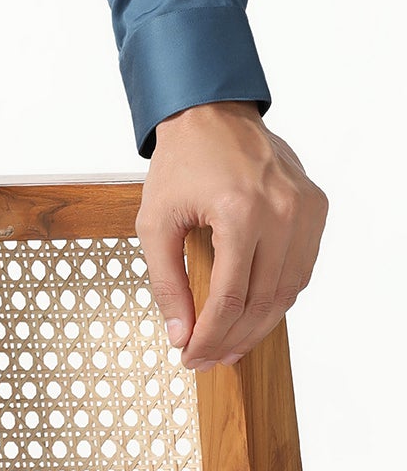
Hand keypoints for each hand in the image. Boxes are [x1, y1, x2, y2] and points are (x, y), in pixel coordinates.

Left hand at [137, 100, 327, 372]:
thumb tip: (180, 334)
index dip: (211, 336)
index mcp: (238, 211)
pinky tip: (255, 308)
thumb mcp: (155, 218)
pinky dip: (279, 293)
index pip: (230, 298)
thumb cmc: (180, 161)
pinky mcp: (316, 206)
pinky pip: (302, 267)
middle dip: (234, 338)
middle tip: (209, 358)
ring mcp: (304, 208)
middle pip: (263, 301)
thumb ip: (165, 280)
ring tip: (231, 343)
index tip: (191, 356)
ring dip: (260, 324)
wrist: (209, 112)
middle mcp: (280, 211)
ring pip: (289, 291)